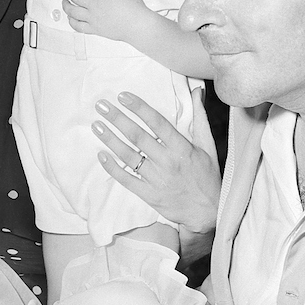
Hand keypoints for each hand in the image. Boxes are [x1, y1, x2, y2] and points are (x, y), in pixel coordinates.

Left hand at [62, 0, 147, 44]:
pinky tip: (71, 18)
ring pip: (73, 11)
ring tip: (64, 1)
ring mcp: (93, 18)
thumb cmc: (134, 7)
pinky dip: (72, 22)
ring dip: (66, 5)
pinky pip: (78, 26)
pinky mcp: (94, 29)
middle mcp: (94, 5)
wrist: (137, 26)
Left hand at [92, 92, 220, 246]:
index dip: (139, 108)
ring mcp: (157, 179)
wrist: (207, 212)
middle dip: (117, 119)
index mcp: (182, 148)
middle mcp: (167, 162)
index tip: (123, 96)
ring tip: (97, 125)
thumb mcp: (208, 146)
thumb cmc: (208, 177)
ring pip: (129, 156)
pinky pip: (126, 179)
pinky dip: (112, 168)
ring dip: (110, 139)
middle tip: (101, 105)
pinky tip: (101, 155)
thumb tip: (196, 91)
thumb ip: (199, 118)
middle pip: (137, 137)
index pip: (157, 123)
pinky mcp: (149, 195)